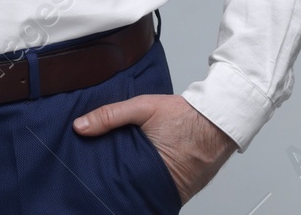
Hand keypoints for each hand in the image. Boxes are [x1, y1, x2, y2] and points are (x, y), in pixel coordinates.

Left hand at [74, 93, 234, 204]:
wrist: (220, 118)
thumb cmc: (184, 114)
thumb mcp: (143, 107)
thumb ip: (110, 115)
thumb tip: (80, 126)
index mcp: (150, 168)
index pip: (121, 186)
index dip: (109, 183)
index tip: (97, 179)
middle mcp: (165, 185)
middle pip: (135, 191)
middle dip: (123, 184)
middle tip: (109, 176)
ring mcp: (179, 191)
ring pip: (150, 192)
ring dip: (140, 184)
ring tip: (127, 175)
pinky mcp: (188, 190)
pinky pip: (166, 191)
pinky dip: (156, 184)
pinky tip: (147, 174)